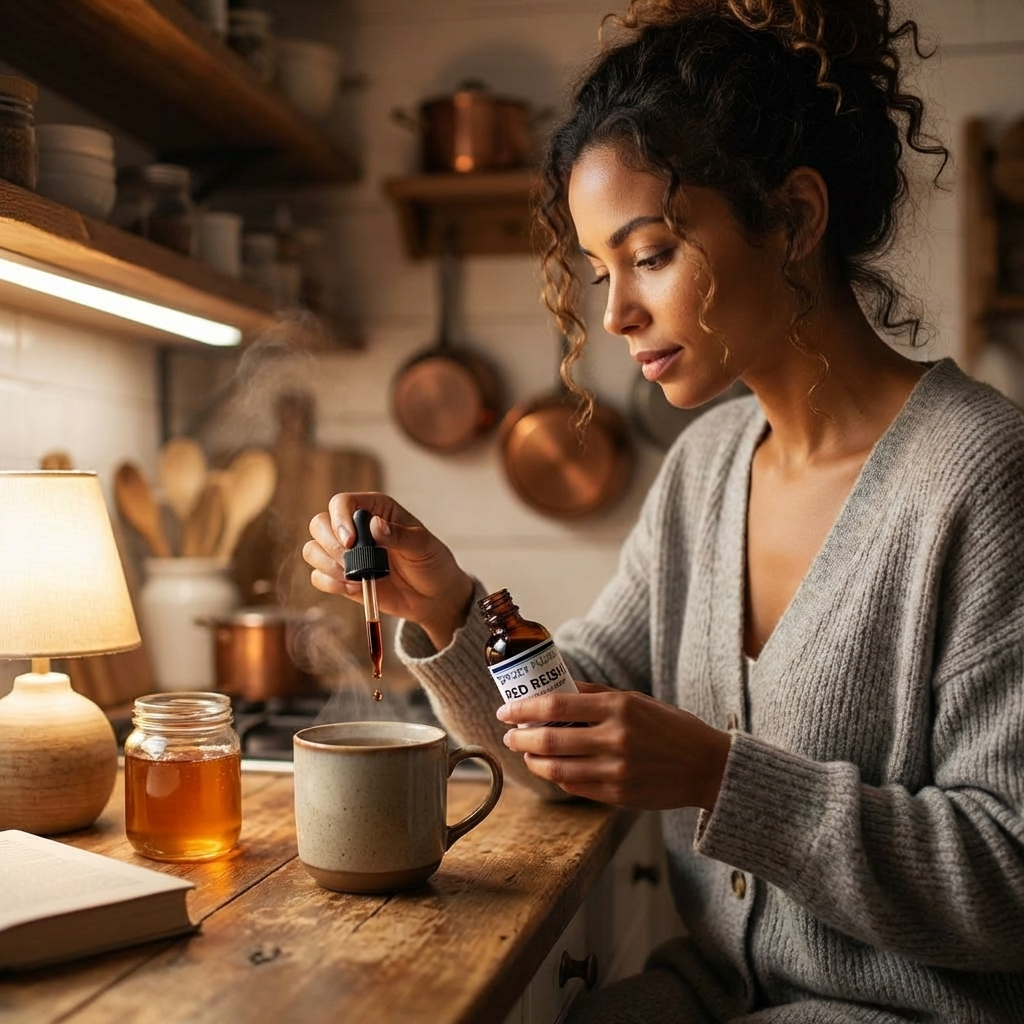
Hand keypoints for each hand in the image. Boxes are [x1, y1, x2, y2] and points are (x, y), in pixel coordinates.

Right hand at [303, 492, 473, 649]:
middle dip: (330, 544)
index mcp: (375, 510)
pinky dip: (329, 583)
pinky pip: (318, 577)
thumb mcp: (424, 546)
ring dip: (327, 564)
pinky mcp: (343, 578)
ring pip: (312, 549)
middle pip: (319, 524)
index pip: (342, 503)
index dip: (340, 519)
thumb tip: (376, 525)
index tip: (351, 542)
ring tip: (355, 577)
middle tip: (352, 562)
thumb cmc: (432, 563)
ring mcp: (347, 554)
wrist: (435, 596)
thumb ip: (401, 535)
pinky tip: (352, 587)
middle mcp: (355, 528)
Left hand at [496, 682, 730, 809]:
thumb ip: (595, 696)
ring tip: (526, 754)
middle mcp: (615, 738)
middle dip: (520, 738)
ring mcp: (616, 770)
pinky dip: (557, 777)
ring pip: (557, 769)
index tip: (506, 711)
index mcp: (619, 707)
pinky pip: (575, 786)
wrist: (707, 766)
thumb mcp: (635, 700)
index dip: (524, 709)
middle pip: (550, 740)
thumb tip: (555, 691)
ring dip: (533, 761)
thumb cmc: (669, 727)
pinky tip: (552, 769)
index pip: (556, 706)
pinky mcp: (618, 795)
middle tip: (509, 736)